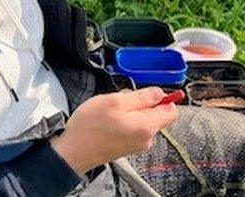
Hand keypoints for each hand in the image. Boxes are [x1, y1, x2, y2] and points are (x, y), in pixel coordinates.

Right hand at [49, 87, 177, 175]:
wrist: (72, 152)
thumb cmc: (90, 128)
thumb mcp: (115, 101)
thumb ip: (141, 97)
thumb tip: (159, 93)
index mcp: (147, 126)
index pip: (172, 111)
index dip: (162, 98)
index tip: (148, 92)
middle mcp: (146, 138)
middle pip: (155, 113)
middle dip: (140, 102)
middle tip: (121, 100)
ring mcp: (136, 144)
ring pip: (142, 119)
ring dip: (129, 110)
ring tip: (110, 111)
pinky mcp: (126, 146)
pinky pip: (132, 127)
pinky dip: (123, 120)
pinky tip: (108, 120)